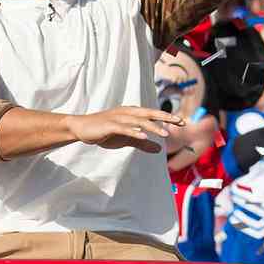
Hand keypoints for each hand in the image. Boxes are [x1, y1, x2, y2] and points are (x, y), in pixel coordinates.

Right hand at [67, 107, 183, 151]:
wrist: (81, 128)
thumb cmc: (104, 132)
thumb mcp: (126, 139)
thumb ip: (142, 143)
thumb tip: (159, 150)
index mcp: (131, 114)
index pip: (152, 114)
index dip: (166, 117)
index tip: (181, 122)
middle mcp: (127, 113)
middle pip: (149, 114)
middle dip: (165, 118)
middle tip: (180, 122)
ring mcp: (118, 118)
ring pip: (139, 121)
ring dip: (153, 127)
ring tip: (165, 134)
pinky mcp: (110, 125)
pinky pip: (124, 128)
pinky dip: (134, 131)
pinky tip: (144, 136)